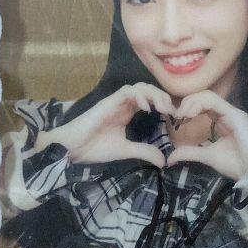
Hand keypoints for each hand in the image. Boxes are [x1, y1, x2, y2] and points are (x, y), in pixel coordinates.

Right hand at [35, 83, 171, 168]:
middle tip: (172, 112)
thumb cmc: (94, 147)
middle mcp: (123, 103)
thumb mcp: (124, 151)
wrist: (72, 148)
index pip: (150, 99)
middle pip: (148, 89)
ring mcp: (116, 101)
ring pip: (140, 86)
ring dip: (155, 95)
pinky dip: (140, 96)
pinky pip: (128, 91)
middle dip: (163, 97)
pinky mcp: (109, 102)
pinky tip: (147, 109)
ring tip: (163, 109)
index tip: (175, 117)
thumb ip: (143, 152)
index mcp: (127, 112)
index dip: (164, 104)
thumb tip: (164, 161)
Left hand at [164, 91, 247, 181]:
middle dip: (187, 103)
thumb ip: (190, 153)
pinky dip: (199, 104)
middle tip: (177, 116)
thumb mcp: (207, 156)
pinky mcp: (236, 115)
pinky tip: (189, 114)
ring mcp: (232, 113)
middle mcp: (227, 113)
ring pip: (208, 96)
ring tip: (182, 115)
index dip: (188, 108)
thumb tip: (170, 158)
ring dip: (191, 102)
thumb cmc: (235, 164)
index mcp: (222, 120)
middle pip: (203, 96)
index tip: (176, 119)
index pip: (203, 105)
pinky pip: (214, 102)